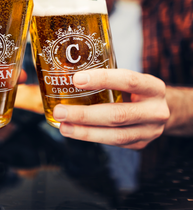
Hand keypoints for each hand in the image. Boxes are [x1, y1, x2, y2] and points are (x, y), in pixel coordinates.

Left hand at [53, 69, 169, 148]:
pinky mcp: (140, 144)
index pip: (128, 80)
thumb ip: (108, 78)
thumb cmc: (136, 91)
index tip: (76, 79)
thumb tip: (68, 73)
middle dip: (85, 115)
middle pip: (118, 115)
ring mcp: (149, 131)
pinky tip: (74, 131)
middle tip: (60, 111)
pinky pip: (113, 143)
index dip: (102, 79)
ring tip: (63, 126)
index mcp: (153, 87)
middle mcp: (155, 111)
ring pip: (115, 136)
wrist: (159, 111)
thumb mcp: (129, 79)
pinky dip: (91, 137)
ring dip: (84, 132)